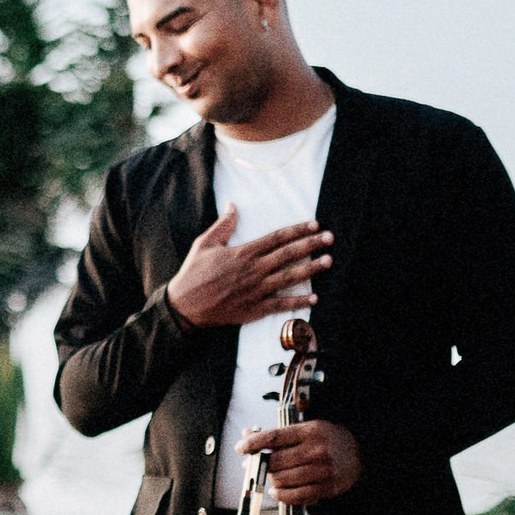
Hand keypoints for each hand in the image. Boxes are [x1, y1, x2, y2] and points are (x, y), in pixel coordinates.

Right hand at [167, 206, 331, 329]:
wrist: (185, 305)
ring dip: (311, 269)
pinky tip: (314, 298)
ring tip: (328, 261)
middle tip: (330, 238)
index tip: (314, 224)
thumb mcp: (204, 244)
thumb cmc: (193, 273)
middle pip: (288, 254)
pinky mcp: (254, 308)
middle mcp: (253, 270)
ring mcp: (256, 290)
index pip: (276, 238)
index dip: (297, 230)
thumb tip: (232, 206)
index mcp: (243, 252)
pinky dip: (298, 301)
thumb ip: (222, 225)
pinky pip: (281, 304)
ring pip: (289, 277)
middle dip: (311, 244)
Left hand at [240, 419, 361, 505]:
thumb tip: (246, 434)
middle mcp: (317, 450)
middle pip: (275, 461)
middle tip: (253, 465)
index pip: (274, 437)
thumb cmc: (327, 439)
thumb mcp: (305, 429)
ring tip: (268, 476)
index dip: (253, 443)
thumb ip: (277, 434)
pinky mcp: (327, 488)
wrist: (361, 453)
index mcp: (310, 431)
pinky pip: (296, 496)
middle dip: (259, 464)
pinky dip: (281, 495)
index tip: (240, 448)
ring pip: (282, 480)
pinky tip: (275, 491)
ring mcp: (323, 470)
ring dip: (269, 480)